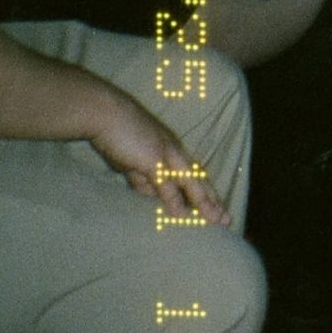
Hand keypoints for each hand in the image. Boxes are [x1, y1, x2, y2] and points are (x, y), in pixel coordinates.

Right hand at [89, 89, 231, 224]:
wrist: (105, 112)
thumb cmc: (118, 134)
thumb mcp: (133, 161)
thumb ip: (143, 179)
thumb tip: (153, 196)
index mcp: (171, 150)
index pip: (193, 174)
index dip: (204, 191)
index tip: (216, 207)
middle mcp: (174, 152)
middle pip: (198, 179)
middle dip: (212, 200)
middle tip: (226, 219)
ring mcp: (166, 154)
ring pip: (190, 182)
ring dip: (204, 202)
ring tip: (215, 220)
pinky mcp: (153, 159)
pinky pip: (167, 183)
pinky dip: (175, 201)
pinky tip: (183, 215)